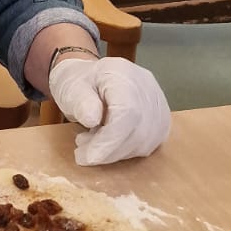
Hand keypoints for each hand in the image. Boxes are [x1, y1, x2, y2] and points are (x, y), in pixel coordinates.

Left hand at [48, 56, 170, 166]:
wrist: (88, 79)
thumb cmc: (78, 82)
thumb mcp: (70, 88)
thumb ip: (80, 102)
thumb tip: (92, 118)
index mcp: (122, 74)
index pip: (127, 112)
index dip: (110, 140)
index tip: (87, 157)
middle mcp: (147, 87)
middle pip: (138, 131)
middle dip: (109, 150)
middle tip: (82, 152)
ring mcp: (158, 103)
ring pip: (145, 142)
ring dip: (115, 152)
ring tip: (91, 142)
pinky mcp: (160, 120)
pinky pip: (148, 144)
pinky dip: (125, 151)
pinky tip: (107, 142)